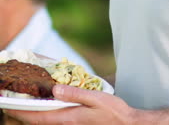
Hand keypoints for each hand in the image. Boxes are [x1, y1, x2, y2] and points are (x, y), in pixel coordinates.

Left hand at [5, 84, 138, 124]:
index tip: (8, 106)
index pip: (39, 117)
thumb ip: (75, 94)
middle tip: (11, 102)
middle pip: (38, 120)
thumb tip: (54, 90)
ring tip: (23, 103)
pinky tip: (46, 104)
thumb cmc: (114, 112)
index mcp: (68, 118)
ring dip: (34, 113)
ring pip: (45, 121)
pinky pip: (54, 119)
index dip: (22, 112)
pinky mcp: (75, 123)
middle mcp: (66, 123)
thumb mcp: (96, 99)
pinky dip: (45, 113)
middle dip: (23, 113)